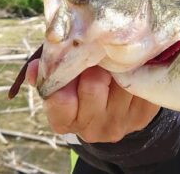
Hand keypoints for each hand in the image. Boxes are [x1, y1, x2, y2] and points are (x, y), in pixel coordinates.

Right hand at [26, 59, 159, 142]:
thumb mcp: (61, 83)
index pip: (59, 99)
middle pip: (93, 85)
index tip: (72, 56)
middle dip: (95, 64)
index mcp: (64, 121)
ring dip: (119, 64)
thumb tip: (36, 67)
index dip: (66, 73)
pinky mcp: (143, 115)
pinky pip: (141, 83)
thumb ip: (50, 74)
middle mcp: (91, 128)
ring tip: (116, 57)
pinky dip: (137, 69)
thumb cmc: (81, 87)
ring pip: (120, 81)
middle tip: (99, 52)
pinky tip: (133, 65)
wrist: (115, 110)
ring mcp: (119, 124)